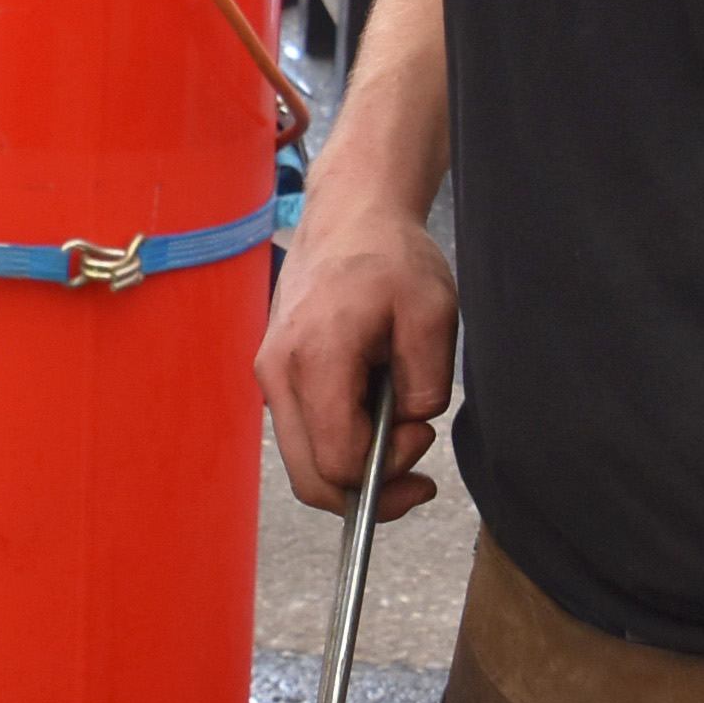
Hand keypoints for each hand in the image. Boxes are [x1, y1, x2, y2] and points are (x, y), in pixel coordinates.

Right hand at [253, 192, 456, 517]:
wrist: (349, 214)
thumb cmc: (391, 256)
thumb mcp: (434, 314)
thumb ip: (428, 385)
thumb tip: (408, 425)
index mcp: (315, 357)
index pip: (337, 462)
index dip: (387, 470)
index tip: (422, 432)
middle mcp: (277, 373)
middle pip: (311, 479)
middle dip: (369, 488)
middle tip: (414, 453)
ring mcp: (269, 376)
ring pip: (305, 463)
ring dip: (353, 464)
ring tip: (396, 424)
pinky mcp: (274, 375)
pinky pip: (303, 435)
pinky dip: (339, 442)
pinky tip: (374, 411)